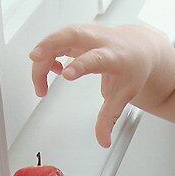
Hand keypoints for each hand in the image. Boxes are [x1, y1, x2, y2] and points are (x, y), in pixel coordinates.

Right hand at [27, 21, 167, 147]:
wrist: (139, 48)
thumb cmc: (132, 67)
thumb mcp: (125, 94)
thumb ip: (110, 117)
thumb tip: (103, 141)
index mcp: (114, 56)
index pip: (95, 58)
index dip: (79, 66)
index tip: (65, 75)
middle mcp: (99, 40)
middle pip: (72, 35)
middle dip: (51, 44)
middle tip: (34, 58)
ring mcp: (87, 34)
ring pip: (60, 36)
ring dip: (44, 52)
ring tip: (39, 81)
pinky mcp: (77, 34)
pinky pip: (58, 40)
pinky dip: (49, 53)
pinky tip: (52, 69)